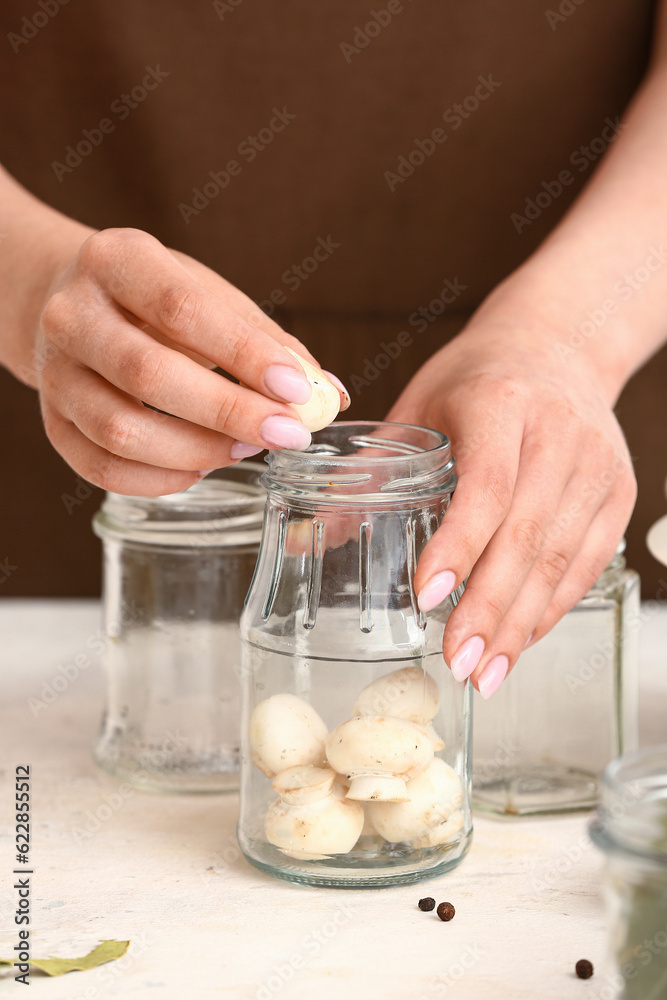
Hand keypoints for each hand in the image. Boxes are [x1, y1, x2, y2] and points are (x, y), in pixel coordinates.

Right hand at [33, 228, 347, 494]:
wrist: (65, 303)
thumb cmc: (153, 300)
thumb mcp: (208, 296)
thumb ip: (266, 341)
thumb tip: (326, 393)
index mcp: (118, 261)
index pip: (182, 310)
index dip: (244, 355)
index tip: (297, 390)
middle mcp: (72, 314)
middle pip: (148, 374)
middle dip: (229, 412)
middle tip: (287, 434)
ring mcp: (54, 373)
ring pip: (122, 430)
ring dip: (197, 450)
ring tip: (246, 448)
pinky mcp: (50, 423)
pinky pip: (102, 468)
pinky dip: (161, 480)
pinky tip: (201, 467)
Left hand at [387, 316, 636, 697]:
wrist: (560, 345)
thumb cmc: (479, 376)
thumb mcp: (418, 405)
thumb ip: (372, 470)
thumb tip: (306, 537)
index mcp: (500, 403)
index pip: (487, 485)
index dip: (458, 545)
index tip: (425, 595)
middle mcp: (558, 433)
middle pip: (527, 535)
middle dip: (490, 608)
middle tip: (457, 661)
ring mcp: (596, 465)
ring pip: (561, 559)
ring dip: (520, 624)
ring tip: (484, 672)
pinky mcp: (617, 491)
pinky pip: (585, 563)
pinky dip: (551, 608)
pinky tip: (518, 641)